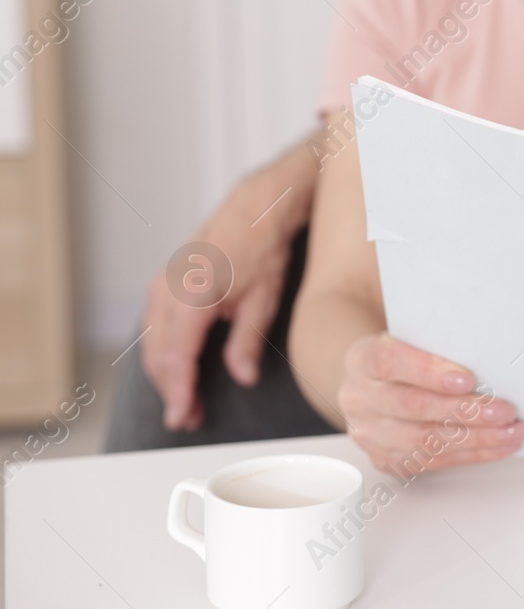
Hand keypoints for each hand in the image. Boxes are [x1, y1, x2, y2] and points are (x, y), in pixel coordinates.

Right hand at [141, 169, 301, 431]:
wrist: (253, 210)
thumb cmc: (263, 250)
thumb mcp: (264, 299)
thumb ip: (248, 341)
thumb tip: (243, 377)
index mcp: (193, 296)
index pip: (177, 357)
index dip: (178, 393)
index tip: (183, 417)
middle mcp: (169, 290)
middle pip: (159, 356)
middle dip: (172, 391)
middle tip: (190, 419)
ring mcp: (161, 286)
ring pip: (152, 345)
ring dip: (166, 376)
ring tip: (186, 403)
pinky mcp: (162, 285)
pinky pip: (154, 328)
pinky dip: (163, 354)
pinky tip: (179, 372)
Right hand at [340, 334, 523, 476]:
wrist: (371, 384)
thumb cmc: (403, 358)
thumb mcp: (411, 340)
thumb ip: (438, 345)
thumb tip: (490, 358)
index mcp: (363, 360)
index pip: (392, 362)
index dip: (430, 372)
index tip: (469, 379)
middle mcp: (360, 399)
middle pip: (414, 407)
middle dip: (466, 411)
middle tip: (504, 410)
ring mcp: (370, 434)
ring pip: (426, 440)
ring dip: (477, 438)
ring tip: (512, 431)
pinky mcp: (386, 459)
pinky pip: (433, 461)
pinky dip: (472, 453)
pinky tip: (499, 445)